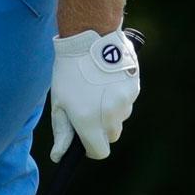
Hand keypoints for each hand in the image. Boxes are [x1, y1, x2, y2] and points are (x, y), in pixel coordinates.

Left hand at [49, 28, 139, 160]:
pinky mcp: (134, 88)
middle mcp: (110, 115)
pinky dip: (119, 97)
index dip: (91, 148)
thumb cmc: (69, 70)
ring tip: (96, 89)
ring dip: (110, 112)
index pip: (99, 152)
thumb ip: (62, 131)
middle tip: (88, 107)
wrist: (90, 38)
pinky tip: (107, 80)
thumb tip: (59, 156)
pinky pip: (127, 102)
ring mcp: (125, 102)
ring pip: (120, 118)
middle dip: (101, 129)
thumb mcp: (60, 101)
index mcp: (89, 121)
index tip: (85, 138)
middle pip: (111, 136)